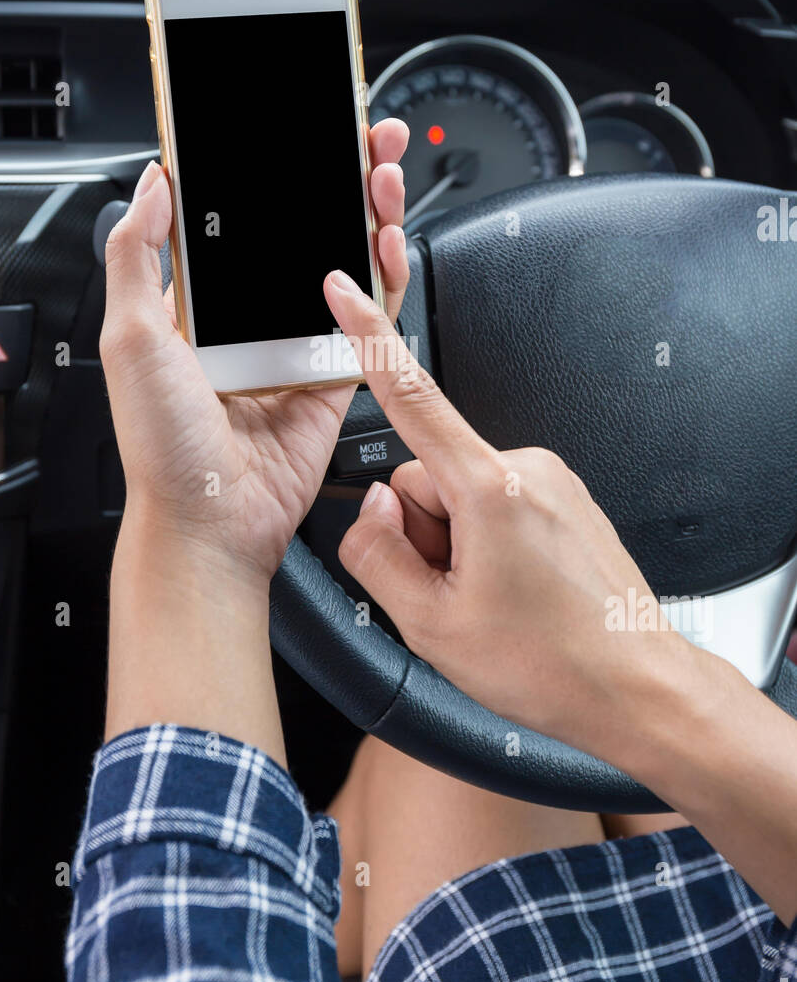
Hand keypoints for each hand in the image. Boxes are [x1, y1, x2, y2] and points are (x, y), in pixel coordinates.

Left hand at [100, 119, 408, 581]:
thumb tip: (154, 183)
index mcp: (202, 303)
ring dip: (368, 211)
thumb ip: (138, 255)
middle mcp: (252, 316)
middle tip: (363, 134)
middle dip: (339, 174)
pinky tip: (382, 238)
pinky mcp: (337, 373)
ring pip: (346, 259)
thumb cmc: (163, 445)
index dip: (275, 167)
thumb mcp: (130, 336)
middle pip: (306, 227)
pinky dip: (385, 274)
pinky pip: (372, 316)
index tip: (296, 128)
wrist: (212, 521)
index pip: (246, 216)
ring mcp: (298, 342)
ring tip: (380, 172)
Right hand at [324, 274, 796, 925]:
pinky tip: (514, 594)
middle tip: (455, 596)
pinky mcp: (564, 498)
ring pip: (460, 495)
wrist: (637, 688)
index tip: (345, 293)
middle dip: (423, 533)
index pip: (412, 399)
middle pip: (425, 477)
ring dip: (456, 545)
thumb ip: (375, 553)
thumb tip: (366, 510)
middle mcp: (526, 469)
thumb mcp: (430, 626)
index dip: (369, 340)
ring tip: (492, 602)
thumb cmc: (550, 664)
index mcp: (490, 490)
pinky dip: (488, 545)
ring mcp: (551, 482)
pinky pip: (495, 505)